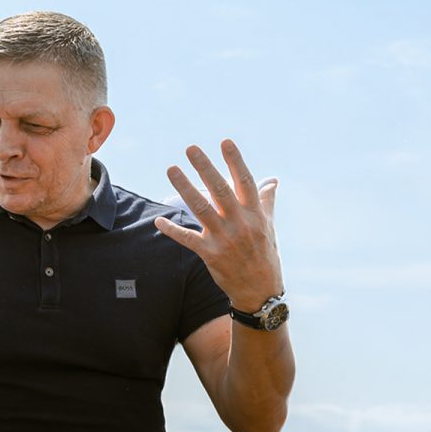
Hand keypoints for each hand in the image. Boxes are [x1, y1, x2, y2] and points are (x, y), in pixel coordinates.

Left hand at [153, 140, 282, 312]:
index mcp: (255, 213)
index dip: (235, 161)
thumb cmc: (264, 253)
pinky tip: (158, 220)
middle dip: (205, 168)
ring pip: (201, 209)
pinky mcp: (210, 254)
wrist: (259, 288)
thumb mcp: (269, 226)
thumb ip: (266, 202)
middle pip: (220, 190)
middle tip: (190, 149)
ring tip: (172, 169)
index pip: (245, 181)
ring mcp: (224, 239)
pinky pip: (187, 239)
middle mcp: (240, 223)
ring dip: (184, 188)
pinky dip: (172, 230)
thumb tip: (272, 180)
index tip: (224, 142)